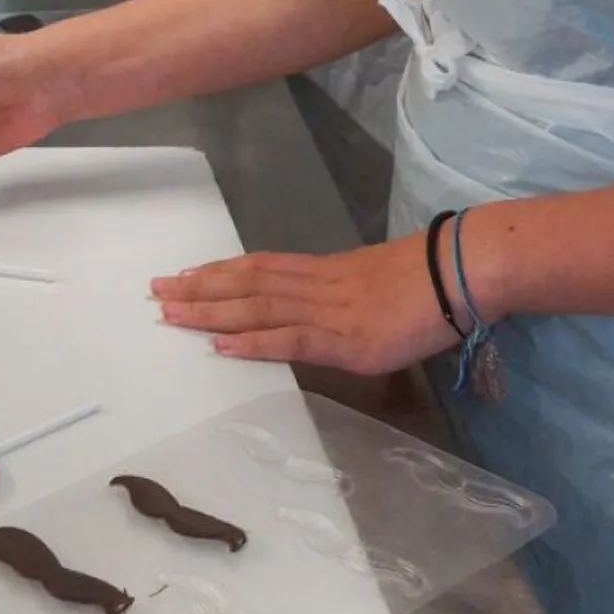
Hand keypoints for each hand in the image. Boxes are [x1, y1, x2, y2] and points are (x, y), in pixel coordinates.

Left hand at [152, 237, 460, 375]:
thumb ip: (346, 299)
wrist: (458, 272)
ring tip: (171, 312)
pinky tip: (221, 346)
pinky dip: (253, 343)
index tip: (186, 273)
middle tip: (156, 290)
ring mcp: (326, 311)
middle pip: (246, 283)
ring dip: (210, 311)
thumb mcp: (376, 285)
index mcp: (323, 272)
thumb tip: (330, 313)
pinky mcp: (343, 339)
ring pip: (256, 307)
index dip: (220, 271)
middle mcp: (315, 285)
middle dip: (199, 288)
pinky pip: (289, 340)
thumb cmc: (429, 280)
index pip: (259, 267)